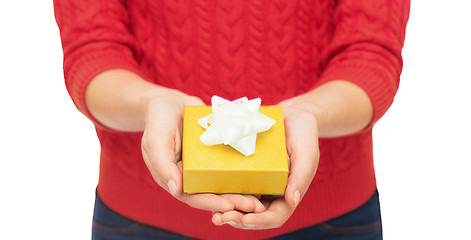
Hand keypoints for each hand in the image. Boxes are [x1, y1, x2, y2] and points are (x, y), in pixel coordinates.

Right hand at [141, 90, 264, 213]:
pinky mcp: (216, 153)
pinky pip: (230, 163)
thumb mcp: (156, 141)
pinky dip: (244, 171)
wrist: (169, 101)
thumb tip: (177, 191)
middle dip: (233, 201)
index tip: (230, 206)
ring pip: (224, 182)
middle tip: (254, 206)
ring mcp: (204, 165)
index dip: (211, 203)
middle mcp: (191, 175)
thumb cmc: (158, 120)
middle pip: (213, 193)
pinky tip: (261, 175)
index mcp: (174, 178)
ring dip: (241, 190)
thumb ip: (163, 165)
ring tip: (260, 196)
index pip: (193, 197)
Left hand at [211, 98, 319, 228]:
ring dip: (227, 211)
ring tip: (214, 214)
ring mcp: (256, 184)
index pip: (274, 216)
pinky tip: (209, 194)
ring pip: (240, 204)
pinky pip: (232, 186)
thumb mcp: (306, 153)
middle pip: (253, 215)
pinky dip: (222, 194)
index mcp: (287, 194)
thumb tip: (292, 201)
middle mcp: (270, 193)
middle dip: (238, 219)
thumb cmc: (304, 135)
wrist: (292, 115)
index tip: (246, 219)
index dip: (260, 221)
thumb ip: (301, 176)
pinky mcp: (244, 172)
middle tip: (221, 218)